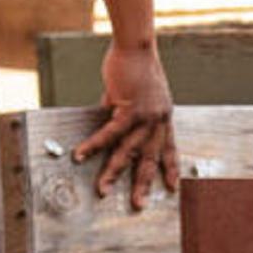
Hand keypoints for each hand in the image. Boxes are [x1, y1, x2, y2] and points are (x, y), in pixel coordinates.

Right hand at [72, 43, 178, 209]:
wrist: (136, 46)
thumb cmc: (134, 67)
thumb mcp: (134, 96)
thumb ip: (124, 113)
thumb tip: (108, 121)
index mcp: (164, 118)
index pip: (170, 149)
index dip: (171, 169)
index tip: (171, 188)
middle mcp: (159, 120)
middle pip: (151, 159)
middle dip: (144, 184)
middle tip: (137, 206)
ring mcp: (147, 116)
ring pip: (129, 152)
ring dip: (113, 172)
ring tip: (102, 190)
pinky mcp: (130, 108)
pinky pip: (110, 133)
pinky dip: (93, 145)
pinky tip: (80, 155)